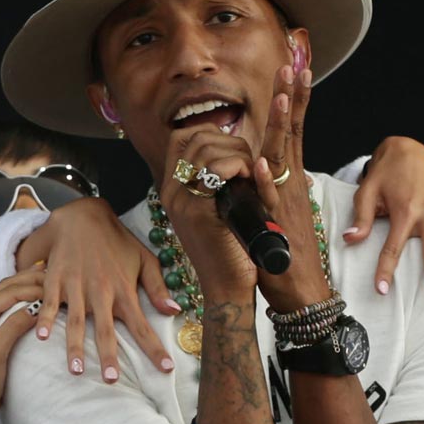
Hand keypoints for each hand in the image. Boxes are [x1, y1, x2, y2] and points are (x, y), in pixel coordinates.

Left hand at [0, 265, 46, 423]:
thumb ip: (14, 326)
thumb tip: (36, 307)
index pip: (6, 292)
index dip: (30, 287)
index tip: (54, 285)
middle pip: (4, 288)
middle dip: (28, 279)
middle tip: (52, 272)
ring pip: (4, 295)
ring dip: (24, 285)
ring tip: (45, 276)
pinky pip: (6, 308)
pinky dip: (20, 299)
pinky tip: (33, 296)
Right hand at [15, 199, 180, 381]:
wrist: (83, 215)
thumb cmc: (116, 240)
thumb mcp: (144, 259)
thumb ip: (158, 286)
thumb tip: (174, 311)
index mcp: (123, 290)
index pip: (142, 326)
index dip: (154, 349)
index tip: (165, 370)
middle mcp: (100, 292)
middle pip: (106, 330)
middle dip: (109, 356)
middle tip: (111, 380)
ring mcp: (76, 287)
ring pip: (76, 323)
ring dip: (75, 348)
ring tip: (76, 371)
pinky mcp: (56, 280)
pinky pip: (51, 303)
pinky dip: (46, 320)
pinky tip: (42, 338)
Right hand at [161, 123, 262, 301]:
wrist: (227, 289)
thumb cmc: (231, 252)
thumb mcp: (220, 211)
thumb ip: (219, 185)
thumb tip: (236, 154)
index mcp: (174, 189)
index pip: (183, 137)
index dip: (213, 133)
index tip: (236, 153)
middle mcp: (172, 192)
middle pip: (195, 136)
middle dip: (231, 141)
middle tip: (249, 166)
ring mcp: (180, 201)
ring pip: (205, 148)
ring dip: (237, 152)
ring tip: (251, 175)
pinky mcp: (196, 211)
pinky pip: (215, 169)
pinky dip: (238, 165)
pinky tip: (248, 180)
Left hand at [250, 63, 330, 315]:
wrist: (302, 291)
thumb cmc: (286, 253)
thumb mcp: (276, 208)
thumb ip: (270, 184)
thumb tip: (263, 161)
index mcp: (289, 178)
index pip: (291, 129)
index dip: (293, 98)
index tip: (294, 66)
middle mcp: (290, 184)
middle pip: (292, 131)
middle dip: (293, 95)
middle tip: (293, 61)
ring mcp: (285, 203)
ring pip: (283, 157)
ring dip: (282, 126)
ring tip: (282, 95)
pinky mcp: (276, 227)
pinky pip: (270, 200)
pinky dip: (267, 180)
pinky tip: (261, 162)